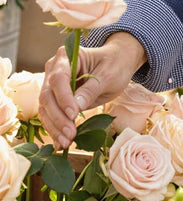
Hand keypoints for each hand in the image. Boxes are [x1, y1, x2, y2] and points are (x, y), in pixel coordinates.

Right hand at [38, 32, 146, 148]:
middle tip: (70, 134)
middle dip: (58, 118)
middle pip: (47, 95)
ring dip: (54, 127)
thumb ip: (91, 89)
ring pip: (45, 109)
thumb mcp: (109, 75)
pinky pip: (50, 115)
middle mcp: (54, 69)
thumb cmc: (114, 64)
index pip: (58, 78)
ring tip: (66, 142)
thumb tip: (76, 107)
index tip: (73, 114)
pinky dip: (55, 129)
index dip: (63, 98)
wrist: (117, 62)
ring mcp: (53, 85)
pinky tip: (60, 143)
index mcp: (67, 57)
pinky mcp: (56, 99)